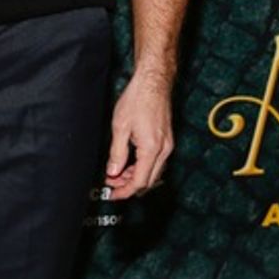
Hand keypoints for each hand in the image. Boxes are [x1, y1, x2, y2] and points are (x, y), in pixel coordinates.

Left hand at [104, 67, 174, 198]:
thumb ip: (117, 153)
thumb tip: (113, 171)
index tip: (113, 195)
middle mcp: (164, 150)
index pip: (140, 181)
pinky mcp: (167, 140)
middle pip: (149, 180)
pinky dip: (142, 167)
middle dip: (129, 186)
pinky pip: (156, 162)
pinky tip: (129, 163)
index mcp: (152, 149)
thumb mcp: (120, 127)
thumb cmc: (138, 99)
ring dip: (136, 176)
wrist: (153, 83)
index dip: (125, 191)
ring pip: (153, 172)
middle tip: (111, 183)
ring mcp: (167, 145)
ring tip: (116, 173)